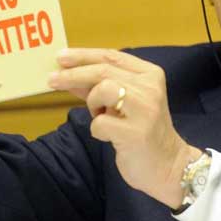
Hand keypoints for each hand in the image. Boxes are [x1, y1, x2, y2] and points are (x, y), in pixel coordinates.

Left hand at [49, 48, 201, 208]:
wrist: (168, 165)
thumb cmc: (142, 131)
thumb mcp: (124, 102)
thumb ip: (99, 85)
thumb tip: (67, 73)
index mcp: (150, 74)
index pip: (112, 56)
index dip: (84, 55)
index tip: (60, 56)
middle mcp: (151, 88)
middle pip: (104, 70)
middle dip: (74, 74)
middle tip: (51, 79)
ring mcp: (145, 110)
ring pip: (103, 89)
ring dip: (93, 103)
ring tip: (101, 115)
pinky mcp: (136, 133)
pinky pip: (100, 123)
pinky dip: (98, 129)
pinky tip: (109, 135)